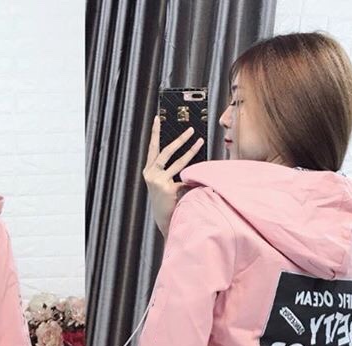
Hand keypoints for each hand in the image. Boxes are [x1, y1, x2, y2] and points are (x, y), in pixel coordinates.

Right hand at [142, 115, 204, 236]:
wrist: (165, 220)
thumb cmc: (167, 200)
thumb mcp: (164, 183)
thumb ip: (170, 170)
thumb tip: (188, 155)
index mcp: (149, 171)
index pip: (152, 148)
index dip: (154, 133)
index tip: (157, 118)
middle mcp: (151, 174)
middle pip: (165, 151)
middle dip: (179, 139)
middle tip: (190, 129)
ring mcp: (158, 181)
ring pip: (177, 162)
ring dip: (190, 150)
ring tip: (200, 141)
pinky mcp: (167, 188)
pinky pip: (184, 178)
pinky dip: (194, 176)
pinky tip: (202, 174)